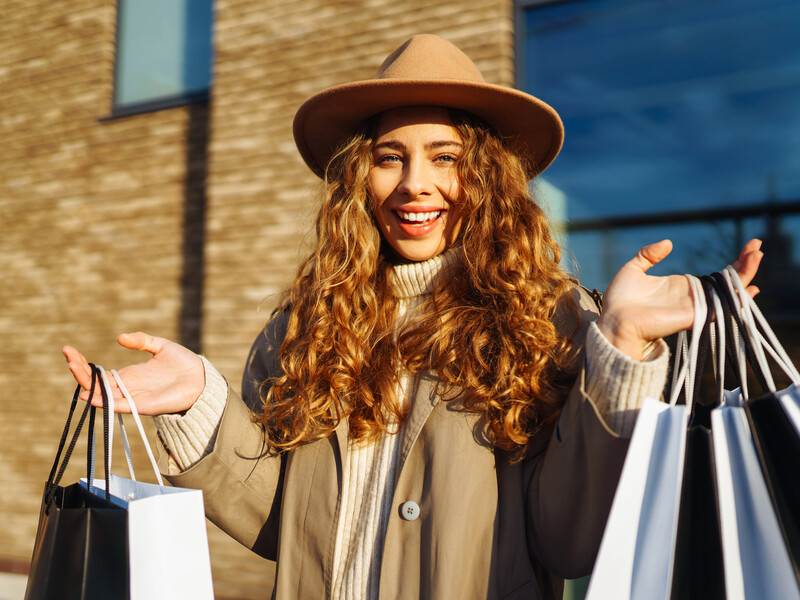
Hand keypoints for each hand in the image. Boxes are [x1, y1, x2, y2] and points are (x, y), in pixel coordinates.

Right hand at [62, 333, 205, 414]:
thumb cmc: (183, 364)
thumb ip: (141, 340)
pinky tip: (90, 395)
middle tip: (67, 356)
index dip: (83, 363)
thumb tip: (119, 338)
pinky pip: (119, 406)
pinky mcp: (142, 406)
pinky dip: (104, 402)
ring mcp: (133, 398)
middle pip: (95, 384)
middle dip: (79, 371)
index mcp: (128, 375)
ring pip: (102, 395)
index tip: (69, 351)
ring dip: (86, 384)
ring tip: (73, 368)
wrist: (202, 379)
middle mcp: (127, 388)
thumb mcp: (160, 346)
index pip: (98, 373)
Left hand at [597, 238, 762, 359]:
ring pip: (729, 291)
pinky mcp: (693, 315)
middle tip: (757, 246)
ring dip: (745, 274)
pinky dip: (737, 298)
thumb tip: (668, 243)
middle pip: (727, 281)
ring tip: (757, 254)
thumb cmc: (619, 300)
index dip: (733, 262)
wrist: (613, 320)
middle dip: (745, 264)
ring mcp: (695, 306)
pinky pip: (721, 307)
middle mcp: (692, 297)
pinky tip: (750, 286)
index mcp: (681, 286)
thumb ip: (649, 255)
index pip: (715, 274)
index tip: (749, 245)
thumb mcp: (633, 269)